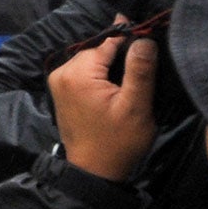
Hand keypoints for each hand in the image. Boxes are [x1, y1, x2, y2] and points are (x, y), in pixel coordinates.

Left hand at [49, 35, 158, 182]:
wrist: (94, 172)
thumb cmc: (118, 141)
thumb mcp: (136, 107)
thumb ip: (139, 70)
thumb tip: (144, 39)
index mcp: (78, 73)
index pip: (107, 42)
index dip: (129, 39)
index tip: (149, 37)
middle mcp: (62, 72)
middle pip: (96, 50)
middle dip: (119, 52)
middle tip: (144, 60)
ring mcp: (58, 81)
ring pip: (90, 60)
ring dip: (109, 63)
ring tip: (132, 72)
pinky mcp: (60, 91)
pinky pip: (82, 71)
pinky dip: (99, 72)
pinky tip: (115, 82)